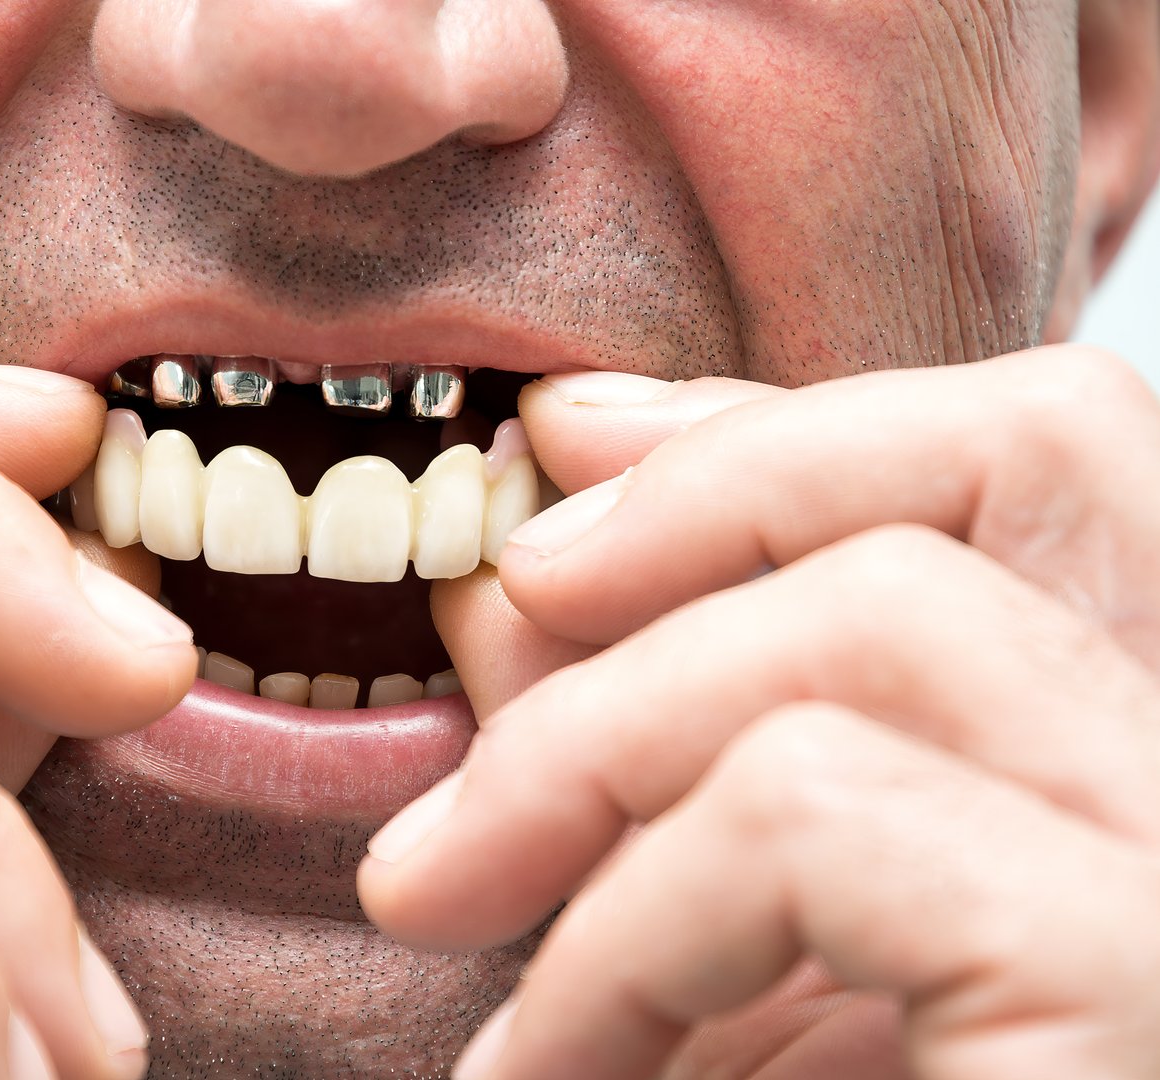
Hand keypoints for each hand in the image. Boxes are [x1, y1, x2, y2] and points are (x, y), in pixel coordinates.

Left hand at [361, 347, 1159, 1078]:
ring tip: (438, 899)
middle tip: (493, 604)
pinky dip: (627, 922)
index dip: (806, 421)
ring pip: (890, 623)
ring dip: (606, 739)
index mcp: (1150, 771)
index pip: (1059, 460)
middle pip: (1044, 453)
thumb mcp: (746, 950)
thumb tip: (523, 581)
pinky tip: (540, 1070)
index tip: (565, 457)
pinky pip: (820, 817)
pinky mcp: (1139, 989)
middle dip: (719, 490)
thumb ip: (673, 763)